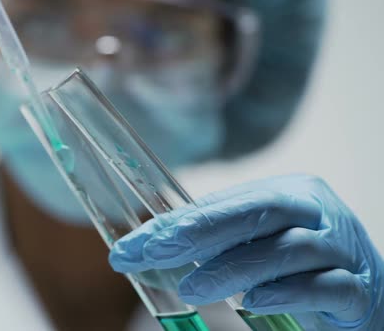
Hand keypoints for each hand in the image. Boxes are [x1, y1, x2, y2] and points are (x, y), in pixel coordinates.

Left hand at [109, 174, 382, 329]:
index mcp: (288, 193)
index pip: (225, 203)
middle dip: (202, 230)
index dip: (178, 222)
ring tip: (192, 289)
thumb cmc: (298, 268)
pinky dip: (287, 293)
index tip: (135, 244)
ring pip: (289, 248)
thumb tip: (143, 250)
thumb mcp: (253, 248)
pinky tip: (253, 303)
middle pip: (260, 210)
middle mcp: (316, 212)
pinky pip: (327, 286)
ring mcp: (342, 248)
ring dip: (235, 268)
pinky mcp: (359, 289)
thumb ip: (211, 245)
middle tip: (155, 252)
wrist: (364, 295)